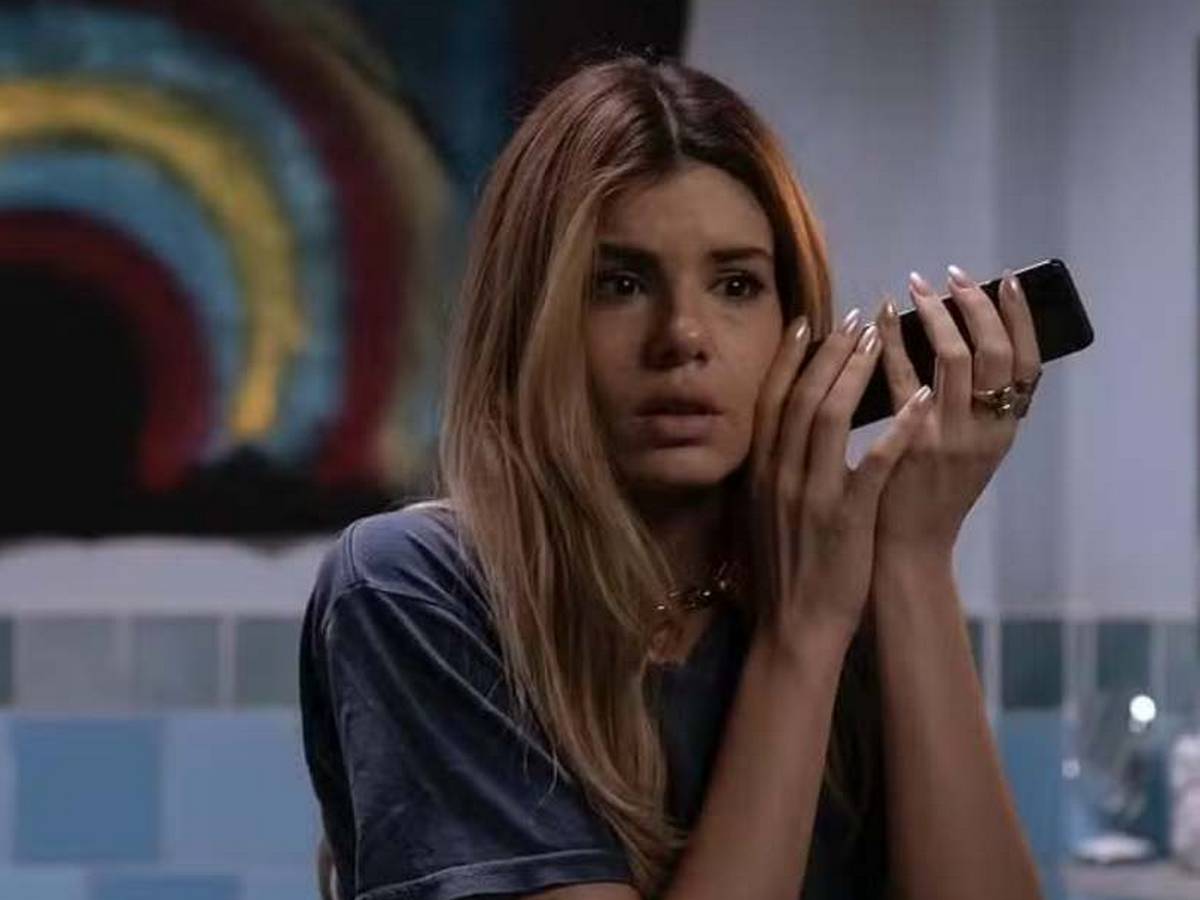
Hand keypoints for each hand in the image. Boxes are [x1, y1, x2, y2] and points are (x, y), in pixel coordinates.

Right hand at [745, 306, 933, 648]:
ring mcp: (810, 494)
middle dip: (830, 352)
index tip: (811, 322)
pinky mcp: (845, 517)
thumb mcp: (765, 510)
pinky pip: (873, 462)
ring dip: (856, 373)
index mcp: (760, 471)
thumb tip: (787, 429)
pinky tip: (921, 399)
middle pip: (802, 397)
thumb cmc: (784, 568)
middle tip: (857, 318)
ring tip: (883, 339)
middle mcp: (779, 474)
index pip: (772, 399)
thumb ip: (774, 468)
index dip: (791, 357)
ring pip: (828, 418)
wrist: (793, 624)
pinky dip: (897, 428)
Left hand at [871, 265, 1043, 559]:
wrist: (906, 550)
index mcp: (1004, 431)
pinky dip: (890, 343)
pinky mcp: (909, 443)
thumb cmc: (931, 498)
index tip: (1008, 281)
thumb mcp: (970, 455)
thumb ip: (975, 409)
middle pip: (994, 352)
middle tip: (954, 276)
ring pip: (953, 358)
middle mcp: (985, 431)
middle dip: (976, 306)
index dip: (1021, 318)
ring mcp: (949, 436)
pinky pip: (901, 380)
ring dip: (935, 314)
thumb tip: (963, 346)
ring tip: (918, 286)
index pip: (1028, 364)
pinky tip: (877, 320)